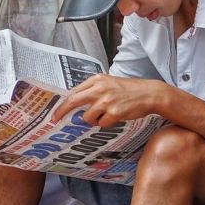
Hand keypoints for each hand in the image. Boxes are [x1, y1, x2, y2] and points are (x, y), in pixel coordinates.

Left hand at [52, 74, 168, 127]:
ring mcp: (106, 100)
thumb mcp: (109, 83)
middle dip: (62, 112)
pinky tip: (115, 116)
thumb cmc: (129, 90)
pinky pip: (101, 123)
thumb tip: (76, 102)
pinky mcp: (114, 112)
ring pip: (87, 117)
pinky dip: (106, 123)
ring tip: (105, 114)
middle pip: (73, 101)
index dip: (62, 104)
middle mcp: (99, 89)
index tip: (55, 113)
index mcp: (97, 80)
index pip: (73, 92)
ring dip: (94, 120)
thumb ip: (93, 90)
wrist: (150, 93)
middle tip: (55, 120)